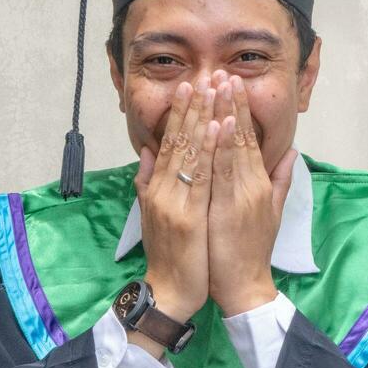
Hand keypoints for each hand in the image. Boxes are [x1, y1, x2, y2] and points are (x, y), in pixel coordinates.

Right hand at [133, 77, 220, 321]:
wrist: (169, 292)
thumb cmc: (168, 256)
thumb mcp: (153, 214)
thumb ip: (148, 181)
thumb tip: (148, 150)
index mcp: (157, 188)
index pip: (169, 143)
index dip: (179, 114)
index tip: (190, 86)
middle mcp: (162, 190)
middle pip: (178, 141)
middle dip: (192, 107)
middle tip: (203, 75)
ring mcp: (174, 202)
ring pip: (190, 152)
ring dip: (202, 118)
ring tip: (212, 90)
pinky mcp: (188, 216)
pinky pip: (202, 177)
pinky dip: (211, 150)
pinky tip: (219, 127)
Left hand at [206, 73, 296, 315]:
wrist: (245, 286)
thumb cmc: (251, 251)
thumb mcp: (272, 212)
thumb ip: (280, 180)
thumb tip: (290, 152)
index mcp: (259, 183)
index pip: (248, 139)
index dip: (239, 110)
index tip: (230, 84)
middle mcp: (252, 184)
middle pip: (241, 136)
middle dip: (231, 103)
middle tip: (223, 72)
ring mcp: (241, 195)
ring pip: (232, 148)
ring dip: (224, 115)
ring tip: (217, 87)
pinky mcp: (229, 209)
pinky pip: (223, 173)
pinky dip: (221, 148)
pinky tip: (217, 126)